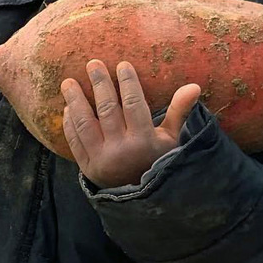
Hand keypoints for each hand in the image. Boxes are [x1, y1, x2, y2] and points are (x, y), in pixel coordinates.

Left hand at [61, 59, 200, 187]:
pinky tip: (68, 107)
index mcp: (143, 140)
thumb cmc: (159, 161)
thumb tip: (194, 86)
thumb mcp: (172, 139)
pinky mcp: (86, 167)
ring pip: (85, 124)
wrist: (141, 199)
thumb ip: (179, 111)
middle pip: (107, 110)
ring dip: (75, 101)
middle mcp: (119, 149)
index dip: (127, 83)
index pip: (133, 104)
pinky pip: (74, 141)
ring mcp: (100, 159)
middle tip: (93, 63)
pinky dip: (69, 123)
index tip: (122, 65)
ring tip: (68, 82)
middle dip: (99, 84)